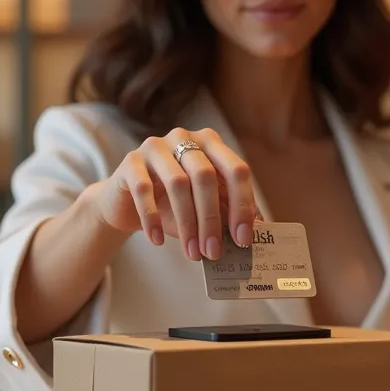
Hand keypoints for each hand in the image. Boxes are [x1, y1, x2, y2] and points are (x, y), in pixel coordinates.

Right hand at [90, 127, 257, 262]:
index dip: (243, 205)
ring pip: (177, 183)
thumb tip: (262, 231)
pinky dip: (153, 219)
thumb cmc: (173, 204)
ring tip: (192, 252)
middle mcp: (184, 138)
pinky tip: (158, 240)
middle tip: (214, 251)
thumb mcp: (206, 207)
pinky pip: (144, 190)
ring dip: (187, 223)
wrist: (127, 203)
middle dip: (212, 219)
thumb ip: (231, 212)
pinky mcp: (130, 162)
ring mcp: (155, 146)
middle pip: (206, 177)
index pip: (236, 170)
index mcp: (211, 143)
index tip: (243, 239)